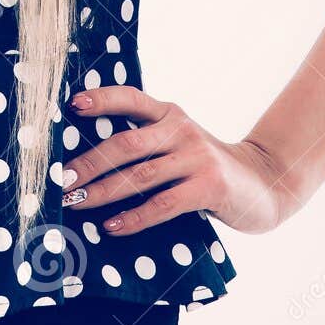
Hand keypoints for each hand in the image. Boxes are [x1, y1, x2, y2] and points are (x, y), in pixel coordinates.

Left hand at [63, 86, 295, 234]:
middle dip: (89, 163)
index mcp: (169, 114)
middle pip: (126, 144)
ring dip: (103, 192)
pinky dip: (135, 217)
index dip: (102, 99)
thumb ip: (146, 144)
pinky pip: (163, 203)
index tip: (72, 105)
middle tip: (60, 179)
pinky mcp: (209, 187)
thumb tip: (85, 164)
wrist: (264, 183)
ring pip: (140, 175)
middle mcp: (181, 129)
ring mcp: (197, 157)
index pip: (130, 98)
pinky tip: (112, 226)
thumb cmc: (205, 166)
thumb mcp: (178, 143)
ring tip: (75, 204)